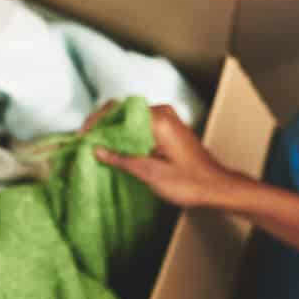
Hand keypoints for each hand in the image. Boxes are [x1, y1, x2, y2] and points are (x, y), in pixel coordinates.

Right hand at [93, 103, 242, 209]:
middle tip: (86, 143)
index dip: (96, 122)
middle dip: (103, 125)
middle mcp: (162, 113)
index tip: (83, 137)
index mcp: (158, 120)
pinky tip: (116, 148)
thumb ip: (121, 159)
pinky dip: (126, 135)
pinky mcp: (168, 128)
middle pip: (123, 111)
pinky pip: (141, 125)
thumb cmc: (189, 182)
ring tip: (97, 147)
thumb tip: (97, 150)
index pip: (118, 110)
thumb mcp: (150, 173)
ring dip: (114, 131)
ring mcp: (167, 119)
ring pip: (130, 118)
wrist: (216, 187)